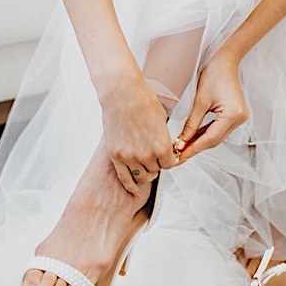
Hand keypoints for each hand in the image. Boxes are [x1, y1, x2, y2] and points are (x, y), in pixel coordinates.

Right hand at [98, 71, 180, 194]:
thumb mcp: (162, 120)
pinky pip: (125, 178)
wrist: (122, 95)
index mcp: (162, 145)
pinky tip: (135, 191)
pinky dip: (131, 186)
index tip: (166, 157)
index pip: (170, 164)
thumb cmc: (144, 102)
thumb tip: (167, 148)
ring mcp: (129, 157)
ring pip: (142, 176)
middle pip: (156, 170)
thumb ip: (164, 138)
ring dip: (145, 172)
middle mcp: (146, 154)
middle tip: (155, 159)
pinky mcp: (116, 155)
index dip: (169, 160)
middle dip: (157, 165)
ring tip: (145, 167)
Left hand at [177, 50, 250, 161]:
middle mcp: (240, 119)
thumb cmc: (214, 74)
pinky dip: (206, 133)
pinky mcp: (236, 115)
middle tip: (177, 154)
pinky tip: (193, 137)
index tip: (178, 157)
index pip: (210, 139)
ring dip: (200, 141)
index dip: (193, 149)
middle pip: (214, 140)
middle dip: (195, 147)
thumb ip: (191, 125)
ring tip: (182, 147)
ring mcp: (240, 118)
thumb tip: (181, 143)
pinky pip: (219, 129)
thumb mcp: (199, 101)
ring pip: (216, 136)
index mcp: (233, 115)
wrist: (226, 61)